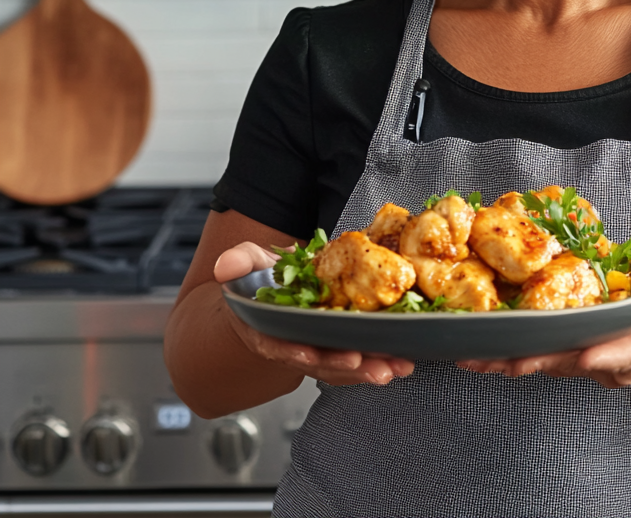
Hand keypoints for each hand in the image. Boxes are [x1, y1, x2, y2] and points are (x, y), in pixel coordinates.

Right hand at [212, 241, 414, 386]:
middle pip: (319, 363)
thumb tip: (226, 265)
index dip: (293, 351)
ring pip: (343, 367)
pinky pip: (360, 358)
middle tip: (371, 366)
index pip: (280, 344)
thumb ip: (239, 261)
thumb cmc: (263, 280)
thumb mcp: (249, 264)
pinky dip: (380, 361)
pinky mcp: (340, 345)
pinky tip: (404, 363)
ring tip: (395, 368)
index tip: (309, 354)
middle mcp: (295, 345)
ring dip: (369, 369)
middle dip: (345, 367)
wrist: (273, 292)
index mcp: (269, 328)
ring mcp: (319, 348)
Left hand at [457, 265, 630, 387]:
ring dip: (512, 362)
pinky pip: (542, 353)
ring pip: (549, 362)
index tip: (585, 357)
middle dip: (535, 363)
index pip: (624, 352)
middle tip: (500, 362)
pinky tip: (482, 351)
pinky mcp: (575, 351)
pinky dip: (512, 353)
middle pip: (571, 363)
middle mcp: (613, 357)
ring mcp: (592, 358)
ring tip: (475, 359)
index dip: (605, 356)